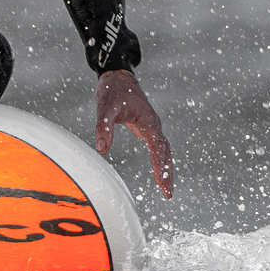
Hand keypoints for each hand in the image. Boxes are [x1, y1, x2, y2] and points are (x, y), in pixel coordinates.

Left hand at [94, 69, 172, 197]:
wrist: (118, 76)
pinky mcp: (147, 128)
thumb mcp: (105, 107)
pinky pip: (159, 147)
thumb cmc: (113, 91)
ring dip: (166, 168)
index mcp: (148, 120)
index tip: (162, 183)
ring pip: (164, 150)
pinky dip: (161, 160)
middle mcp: (154, 124)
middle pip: (166, 151)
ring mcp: (152, 126)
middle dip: (167, 172)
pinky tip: (160, 172)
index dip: (160, 166)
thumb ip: (104, 127)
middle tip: (168, 194)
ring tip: (167, 188)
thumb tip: (101, 149)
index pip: (158, 147)